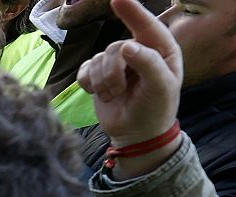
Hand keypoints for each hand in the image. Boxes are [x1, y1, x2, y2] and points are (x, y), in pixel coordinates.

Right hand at [79, 0, 181, 165]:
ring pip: (97, 59)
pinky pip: (84, 69)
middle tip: (118, 91)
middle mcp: (138, 51)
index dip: (132, 11)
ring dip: (102, 82)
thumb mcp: (160, 87)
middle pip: (114, 49)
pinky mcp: (98, 75)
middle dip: (112, 72)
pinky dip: (88, 83)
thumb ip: (148, 64)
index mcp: (160, 50)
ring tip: (113, 96)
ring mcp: (116, 63)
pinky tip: (99, 94)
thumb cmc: (155, 109)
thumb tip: (126, 46)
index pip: (146, 26)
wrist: (136, 134)